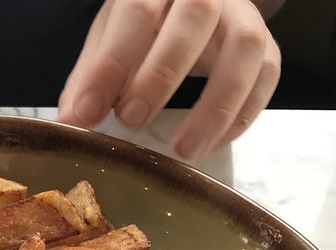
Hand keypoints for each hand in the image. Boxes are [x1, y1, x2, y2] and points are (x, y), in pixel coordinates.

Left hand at [57, 0, 280, 159]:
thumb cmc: (143, 27)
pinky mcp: (266, 46)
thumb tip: (68, 124)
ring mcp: (242, 16)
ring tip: (182, 150)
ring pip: (244, 48)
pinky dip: (241, 115)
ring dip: (214, 105)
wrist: (190, 6)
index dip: (110, 66)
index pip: (135, 14)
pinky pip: (267, 76)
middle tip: (131, 121)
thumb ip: (90, 77)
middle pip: (195, 18)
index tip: (87, 113)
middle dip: (161, 74)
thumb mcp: (109, 39)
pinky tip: (210, 144)